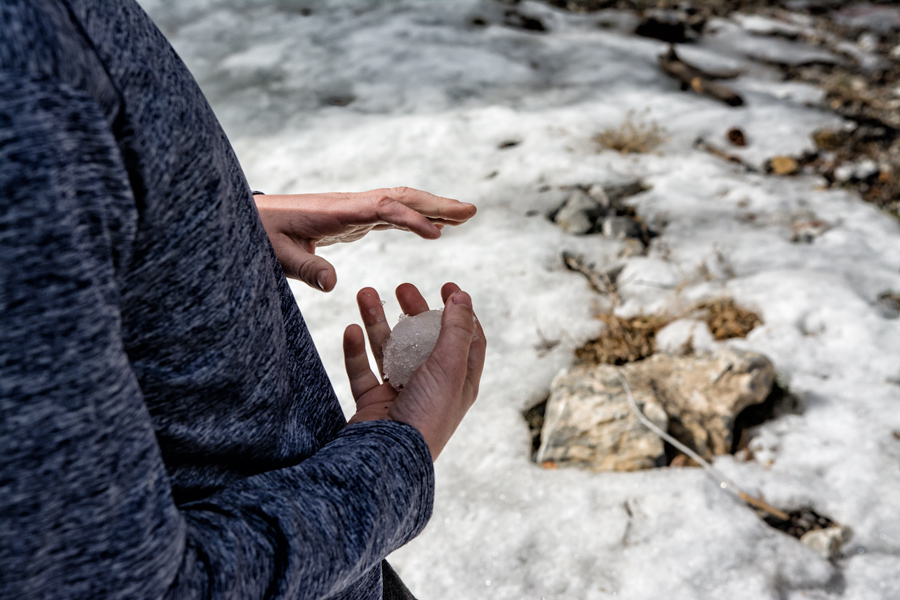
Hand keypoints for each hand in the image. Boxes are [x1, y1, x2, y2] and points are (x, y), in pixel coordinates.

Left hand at [254, 188, 475, 291]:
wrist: (251, 218)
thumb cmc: (262, 235)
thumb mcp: (278, 255)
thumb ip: (306, 269)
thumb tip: (334, 284)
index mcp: (336, 212)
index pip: (382, 210)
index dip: (411, 220)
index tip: (437, 234)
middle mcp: (351, 205)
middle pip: (401, 197)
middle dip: (436, 203)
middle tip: (471, 211)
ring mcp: (355, 209)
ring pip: (401, 202)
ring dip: (433, 206)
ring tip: (466, 214)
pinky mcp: (354, 217)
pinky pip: (392, 213)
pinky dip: (417, 217)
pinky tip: (435, 226)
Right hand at [343, 283, 485, 459]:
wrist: (386, 458)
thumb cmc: (426, 415)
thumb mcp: (449, 367)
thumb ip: (456, 330)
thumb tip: (463, 297)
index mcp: (459, 382)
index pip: (466, 340)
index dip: (460, 312)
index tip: (446, 286)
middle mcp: (432, 387)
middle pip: (424, 340)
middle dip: (414, 311)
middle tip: (402, 288)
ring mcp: (400, 395)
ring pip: (389, 350)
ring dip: (377, 321)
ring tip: (365, 293)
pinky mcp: (373, 404)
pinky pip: (362, 371)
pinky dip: (356, 350)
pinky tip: (351, 330)